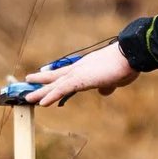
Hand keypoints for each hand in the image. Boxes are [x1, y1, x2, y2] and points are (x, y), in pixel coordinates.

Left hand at [22, 42, 137, 105]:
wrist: (130, 55)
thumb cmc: (126, 65)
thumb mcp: (115, 80)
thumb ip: (107, 86)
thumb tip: (103, 92)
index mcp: (86, 68)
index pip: (66, 73)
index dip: (53, 76)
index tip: (42, 75)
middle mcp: (79, 68)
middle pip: (56, 77)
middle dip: (41, 83)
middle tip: (28, 85)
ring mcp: (79, 73)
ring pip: (55, 84)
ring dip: (41, 91)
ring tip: (27, 97)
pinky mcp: (81, 79)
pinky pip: (62, 89)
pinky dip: (51, 96)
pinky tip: (41, 103)